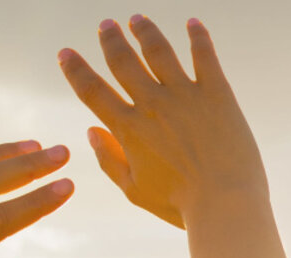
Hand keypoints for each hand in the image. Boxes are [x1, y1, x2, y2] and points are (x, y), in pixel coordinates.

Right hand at [57, 15, 265, 228]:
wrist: (225, 203)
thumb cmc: (180, 205)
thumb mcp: (134, 190)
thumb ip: (110, 160)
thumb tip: (90, 131)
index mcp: (128, 129)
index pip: (92, 91)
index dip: (75, 70)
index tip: (65, 53)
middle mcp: (152, 105)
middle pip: (123, 62)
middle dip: (111, 40)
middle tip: (106, 25)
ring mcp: (185, 95)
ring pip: (158, 51)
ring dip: (145, 32)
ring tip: (137, 19)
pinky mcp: (217, 94)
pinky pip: (204, 56)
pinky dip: (198, 37)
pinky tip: (193, 23)